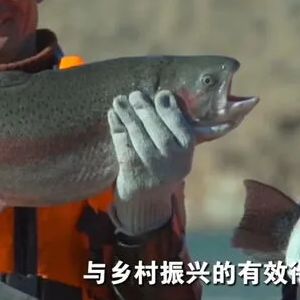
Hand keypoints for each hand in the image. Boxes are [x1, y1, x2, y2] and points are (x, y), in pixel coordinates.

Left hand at [107, 89, 194, 235]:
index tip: (160, 94)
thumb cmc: (162, 169)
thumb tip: (178, 101)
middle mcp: (172, 161)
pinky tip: (113, 115)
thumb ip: (181, 131)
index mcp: (186, 153)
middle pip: (157, 128)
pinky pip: (124, 145)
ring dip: (128, 114)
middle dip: (145, 108)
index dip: (168, 108)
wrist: (147, 205)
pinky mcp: (133, 173)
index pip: (179, 124)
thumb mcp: (178, 155)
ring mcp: (153, 168)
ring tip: (119, 100)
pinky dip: (117, 127)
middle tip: (135, 94)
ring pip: (138, 134)